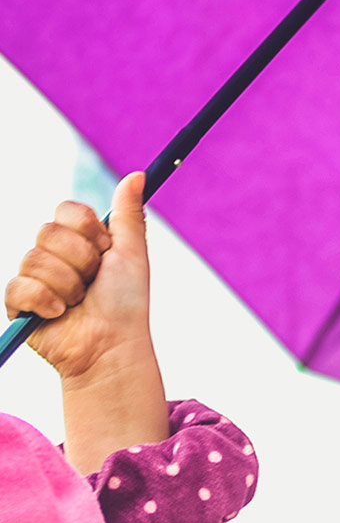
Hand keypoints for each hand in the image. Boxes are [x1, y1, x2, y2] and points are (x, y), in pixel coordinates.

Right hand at [5, 172, 168, 474]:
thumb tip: (138, 175)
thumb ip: (129, 215)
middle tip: (93, 284)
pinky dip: (46, 301)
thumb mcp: (132, 255)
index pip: (67, 211)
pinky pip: (20, 287)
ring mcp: (33, 278)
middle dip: (80, 261)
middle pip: (49, 231)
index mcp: (77, 241)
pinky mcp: (19, 304)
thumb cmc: (126, 305)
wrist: (113, 347)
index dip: (88, 231)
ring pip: (35, 259)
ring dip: (67, 285)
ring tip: (79, 304)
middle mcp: (53, 255)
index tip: (105, 253)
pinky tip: (59, 314)